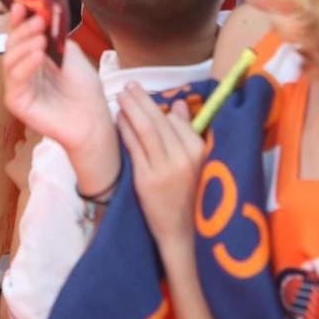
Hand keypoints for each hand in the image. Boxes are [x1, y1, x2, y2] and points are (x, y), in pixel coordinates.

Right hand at [3, 5, 113, 166]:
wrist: (94, 120)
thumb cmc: (85, 91)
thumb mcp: (73, 55)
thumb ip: (56, 37)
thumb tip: (42, 17)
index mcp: (34, 58)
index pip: (20, 36)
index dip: (18, 20)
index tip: (22, 5)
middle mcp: (23, 70)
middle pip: (11, 44)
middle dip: (23, 30)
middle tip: (37, 21)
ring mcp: (18, 86)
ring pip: (9, 60)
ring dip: (24, 45)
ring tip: (41, 39)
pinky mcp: (17, 102)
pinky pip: (15, 80)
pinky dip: (25, 65)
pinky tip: (38, 56)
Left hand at [116, 86, 204, 249]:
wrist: (182, 233)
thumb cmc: (189, 195)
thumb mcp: (195, 163)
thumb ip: (187, 133)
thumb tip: (178, 104)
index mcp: (199, 152)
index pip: (177, 121)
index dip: (157, 104)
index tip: (143, 93)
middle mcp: (184, 159)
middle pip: (159, 121)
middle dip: (142, 100)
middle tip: (128, 85)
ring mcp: (164, 169)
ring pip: (146, 130)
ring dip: (131, 110)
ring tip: (121, 96)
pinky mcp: (147, 180)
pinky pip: (134, 148)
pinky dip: (125, 130)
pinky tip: (118, 120)